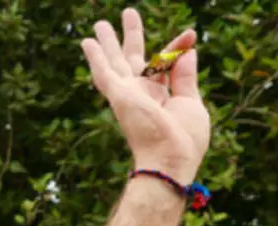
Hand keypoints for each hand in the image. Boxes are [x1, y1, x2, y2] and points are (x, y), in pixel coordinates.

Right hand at [81, 9, 209, 183]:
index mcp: (161, 97)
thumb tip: (188, 52)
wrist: (170, 158)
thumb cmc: (184, 139)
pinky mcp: (120, 95)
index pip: (167, 63)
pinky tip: (86, 42)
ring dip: (108, 42)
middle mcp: (142, 93)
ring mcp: (129, 94)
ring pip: (115, 61)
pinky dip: (95, 57)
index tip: (190, 34)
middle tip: (127, 14)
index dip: (178, 47)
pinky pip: (104, 72)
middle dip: (131, 36)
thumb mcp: (191, 102)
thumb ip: (185, 78)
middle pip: (134, 58)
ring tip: (100, 24)